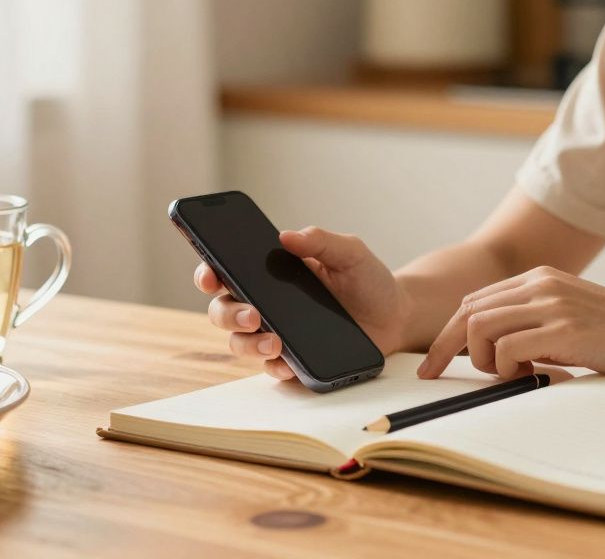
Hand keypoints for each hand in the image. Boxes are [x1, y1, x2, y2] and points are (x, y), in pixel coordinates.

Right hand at [194, 226, 409, 379]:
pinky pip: (270, 368)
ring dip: (248, 343)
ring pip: (239, 342)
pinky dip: (274, 366)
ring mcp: (276, 332)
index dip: (208, 271)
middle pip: (223, 309)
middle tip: (252, 314)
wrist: (396, 316)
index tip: (210, 275)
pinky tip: (286, 362)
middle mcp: (266, 302)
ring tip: (275, 341)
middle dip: (228, 313)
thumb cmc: (368, 280)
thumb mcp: (350, 252)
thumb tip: (288, 236)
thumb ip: (321, 240)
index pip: (227, 269)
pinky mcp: (293, 359)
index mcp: (271, 271)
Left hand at [418, 266, 604, 381]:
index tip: (434, 361)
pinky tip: (526, 376)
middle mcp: (541, 284)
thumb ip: (534, 322)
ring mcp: (551, 304)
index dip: (448, 331)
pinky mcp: (563, 330)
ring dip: (479, 359)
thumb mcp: (570, 317)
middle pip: (467, 310)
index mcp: (540, 277)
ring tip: (505, 375)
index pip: (475, 300)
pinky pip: (506, 348)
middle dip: (442, 346)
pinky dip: (504, 368)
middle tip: (430, 375)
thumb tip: (493, 349)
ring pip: (479, 327)